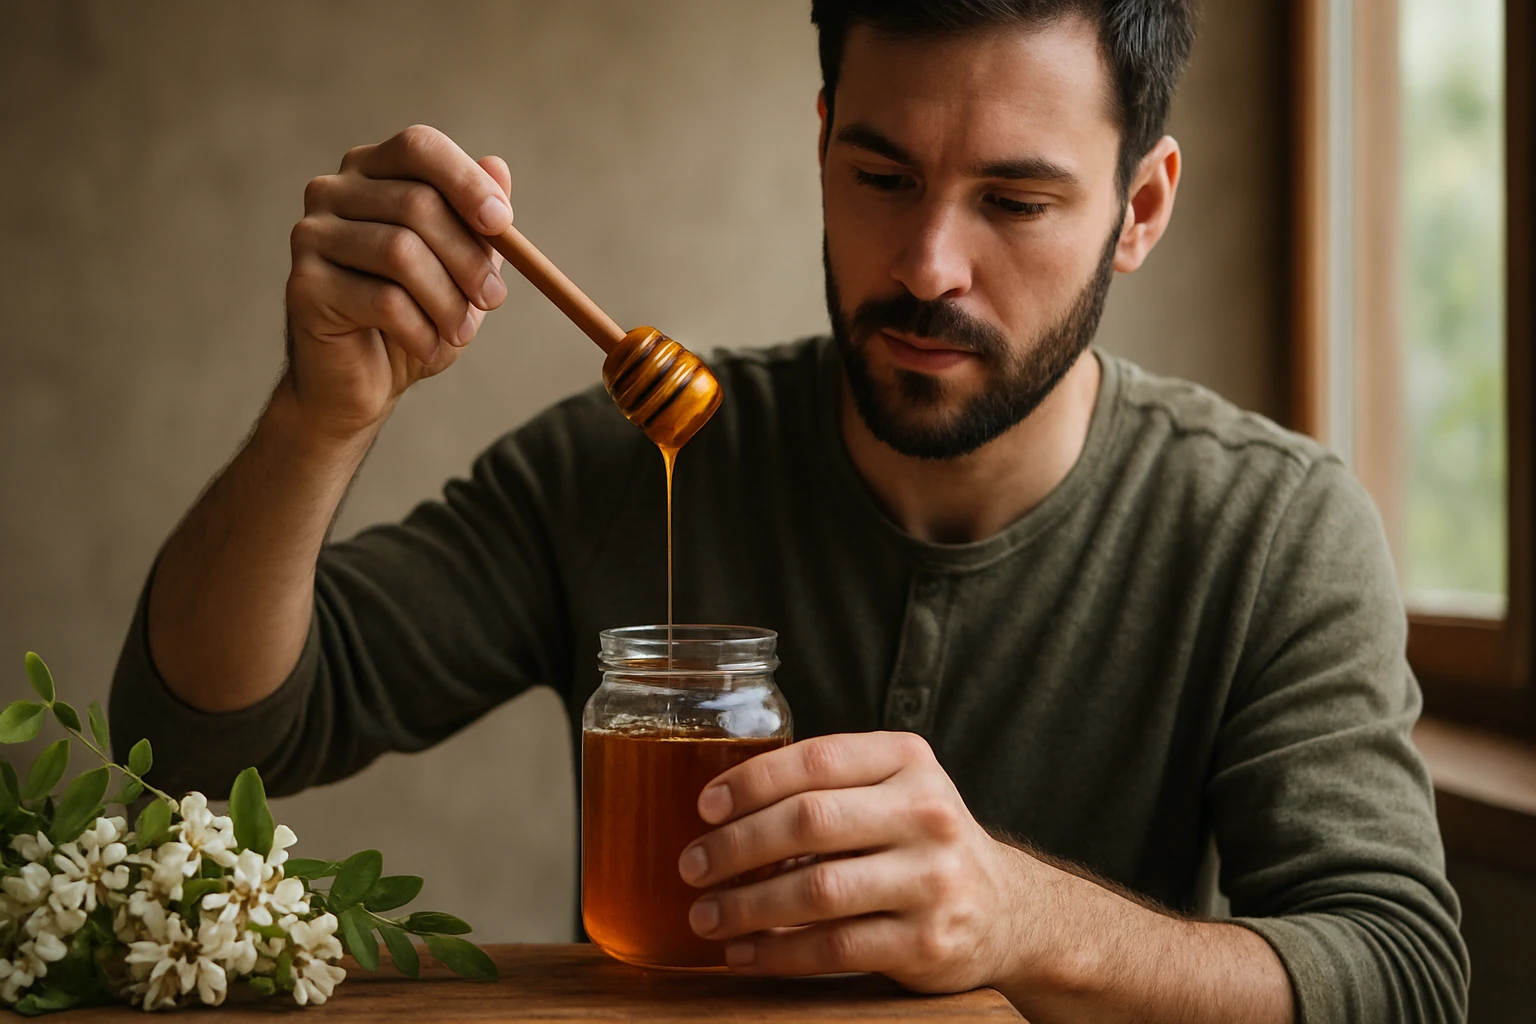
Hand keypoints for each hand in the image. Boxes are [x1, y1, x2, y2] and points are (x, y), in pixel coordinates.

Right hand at [283, 124, 513, 439]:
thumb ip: (477, 221)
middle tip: (494, 298)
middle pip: (417, 203)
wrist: (362, 381)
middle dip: (469, 258)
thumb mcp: (461, 267)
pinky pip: (382, 301)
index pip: (419, 147)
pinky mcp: (303, 284)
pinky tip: (429, 347)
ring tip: (462, 331)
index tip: (503, 225)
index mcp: (372, 172)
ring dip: (448, 300)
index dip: (466, 182)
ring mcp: (311, 235)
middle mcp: (333, 191)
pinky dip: (421, 330)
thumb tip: (498, 166)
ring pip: (401, 252)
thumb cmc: (416, 316)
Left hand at [677, 731, 1036, 992]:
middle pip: (810, 822)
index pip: (817, 760)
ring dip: (746, 906)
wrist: (1007, 911)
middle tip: (691, 866)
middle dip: (736, 847)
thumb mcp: (895, 790)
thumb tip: (724, 805)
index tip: (705, 806)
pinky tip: (745, 953)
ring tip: (706, 916)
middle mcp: (926, 813)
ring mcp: (931, 880)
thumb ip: (830, 785)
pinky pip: (834, 948)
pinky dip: (777, 953)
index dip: (752, 782)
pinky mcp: (926, 942)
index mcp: (908, 762)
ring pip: (816, 890)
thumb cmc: (921, 843)